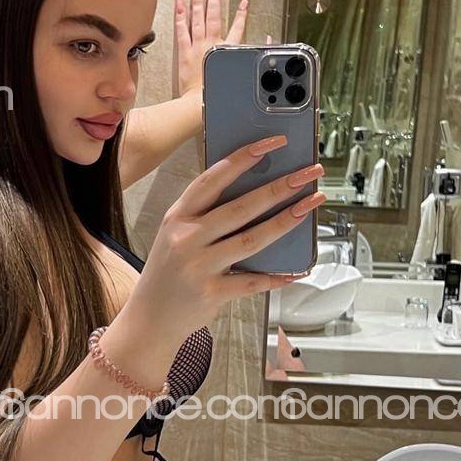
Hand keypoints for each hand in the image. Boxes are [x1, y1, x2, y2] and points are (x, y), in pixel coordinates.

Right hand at [128, 135, 324, 347]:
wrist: (149, 317)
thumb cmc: (168, 272)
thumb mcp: (175, 234)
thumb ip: (205, 214)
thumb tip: (256, 191)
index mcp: (178, 216)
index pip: (213, 179)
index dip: (244, 158)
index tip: (272, 143)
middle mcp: (187, 238)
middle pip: (241, 207)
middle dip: (279, 187)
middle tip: (308, 174)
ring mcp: (199, 266)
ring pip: (252, 239)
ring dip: (286, 221)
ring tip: (311, 205)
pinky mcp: (211, 293)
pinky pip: (252, 281)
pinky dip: (277, 275)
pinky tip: (298, 269)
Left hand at [173, 0, 248, 98]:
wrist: (199, 104)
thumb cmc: (216, 94)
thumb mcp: (238, 77)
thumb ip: (250, 58)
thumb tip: (264, 45)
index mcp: (226, 50)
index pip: (237, 28)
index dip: (241, 14)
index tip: (244, 2)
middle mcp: (212, 44)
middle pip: (214, 13)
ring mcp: (197, 46)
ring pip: (198, 17)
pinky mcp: (184, 52)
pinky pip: (182, 29)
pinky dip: (180, 14)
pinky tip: (180, 0)